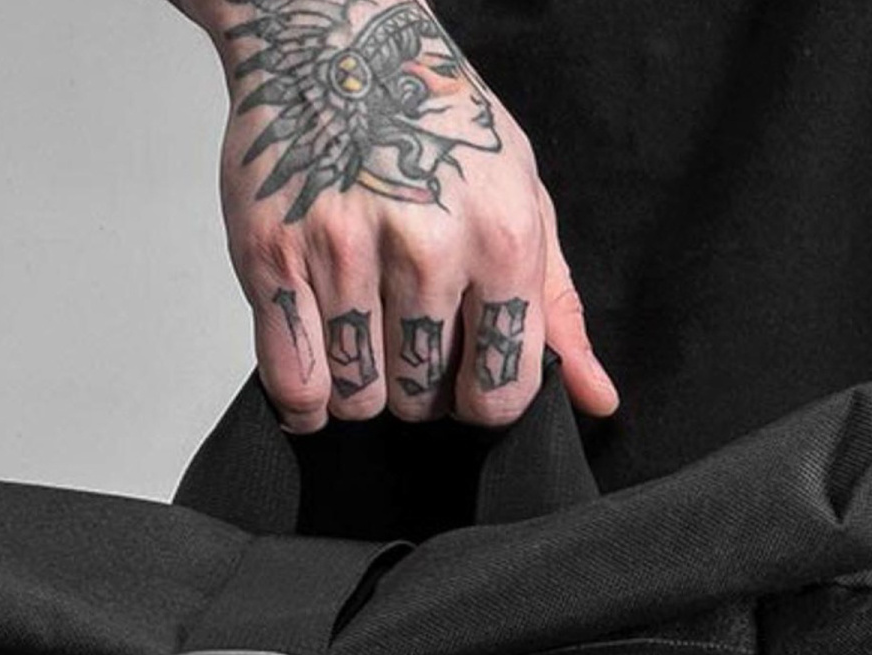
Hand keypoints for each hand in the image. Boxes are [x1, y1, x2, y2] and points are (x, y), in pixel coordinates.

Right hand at [182, 0, 618, 433]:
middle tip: (405, 335)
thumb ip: (556, 307)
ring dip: (358, 387)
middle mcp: (426, 246)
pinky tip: (318, 366)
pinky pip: (294, 384)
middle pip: (421, 401)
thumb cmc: (435, 120)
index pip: (500, 389)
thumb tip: (598, 399)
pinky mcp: (273, 257)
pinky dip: (304, 398)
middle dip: (415, 388)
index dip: (482, 396)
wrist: (334, 36)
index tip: (465, 374)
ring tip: (362, 336)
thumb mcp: (520, 196)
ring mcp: (344, 252)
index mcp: (501, 236)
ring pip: (356, 398)